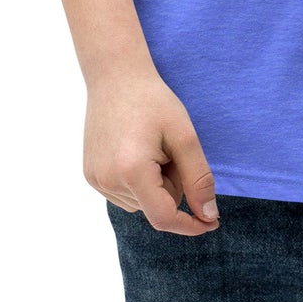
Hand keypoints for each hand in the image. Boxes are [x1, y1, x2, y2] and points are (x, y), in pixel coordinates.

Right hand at [83, 66, 221, 236]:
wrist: (116, 76)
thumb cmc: (153, 101)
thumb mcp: (184, 135)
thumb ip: (198, 178)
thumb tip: (208, 216)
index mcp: (131, 171)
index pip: (164, 217)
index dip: (190, 224)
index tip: (212, 222)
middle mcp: (108, 180)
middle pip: (155, 207)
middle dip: (172, 185)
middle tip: (169, 148)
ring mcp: (96, 179)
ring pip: (142, 203)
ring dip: (155, 183)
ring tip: (150, 146)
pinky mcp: (90, 175)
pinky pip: (125, 194)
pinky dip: (139, 180)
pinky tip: (136, 150)